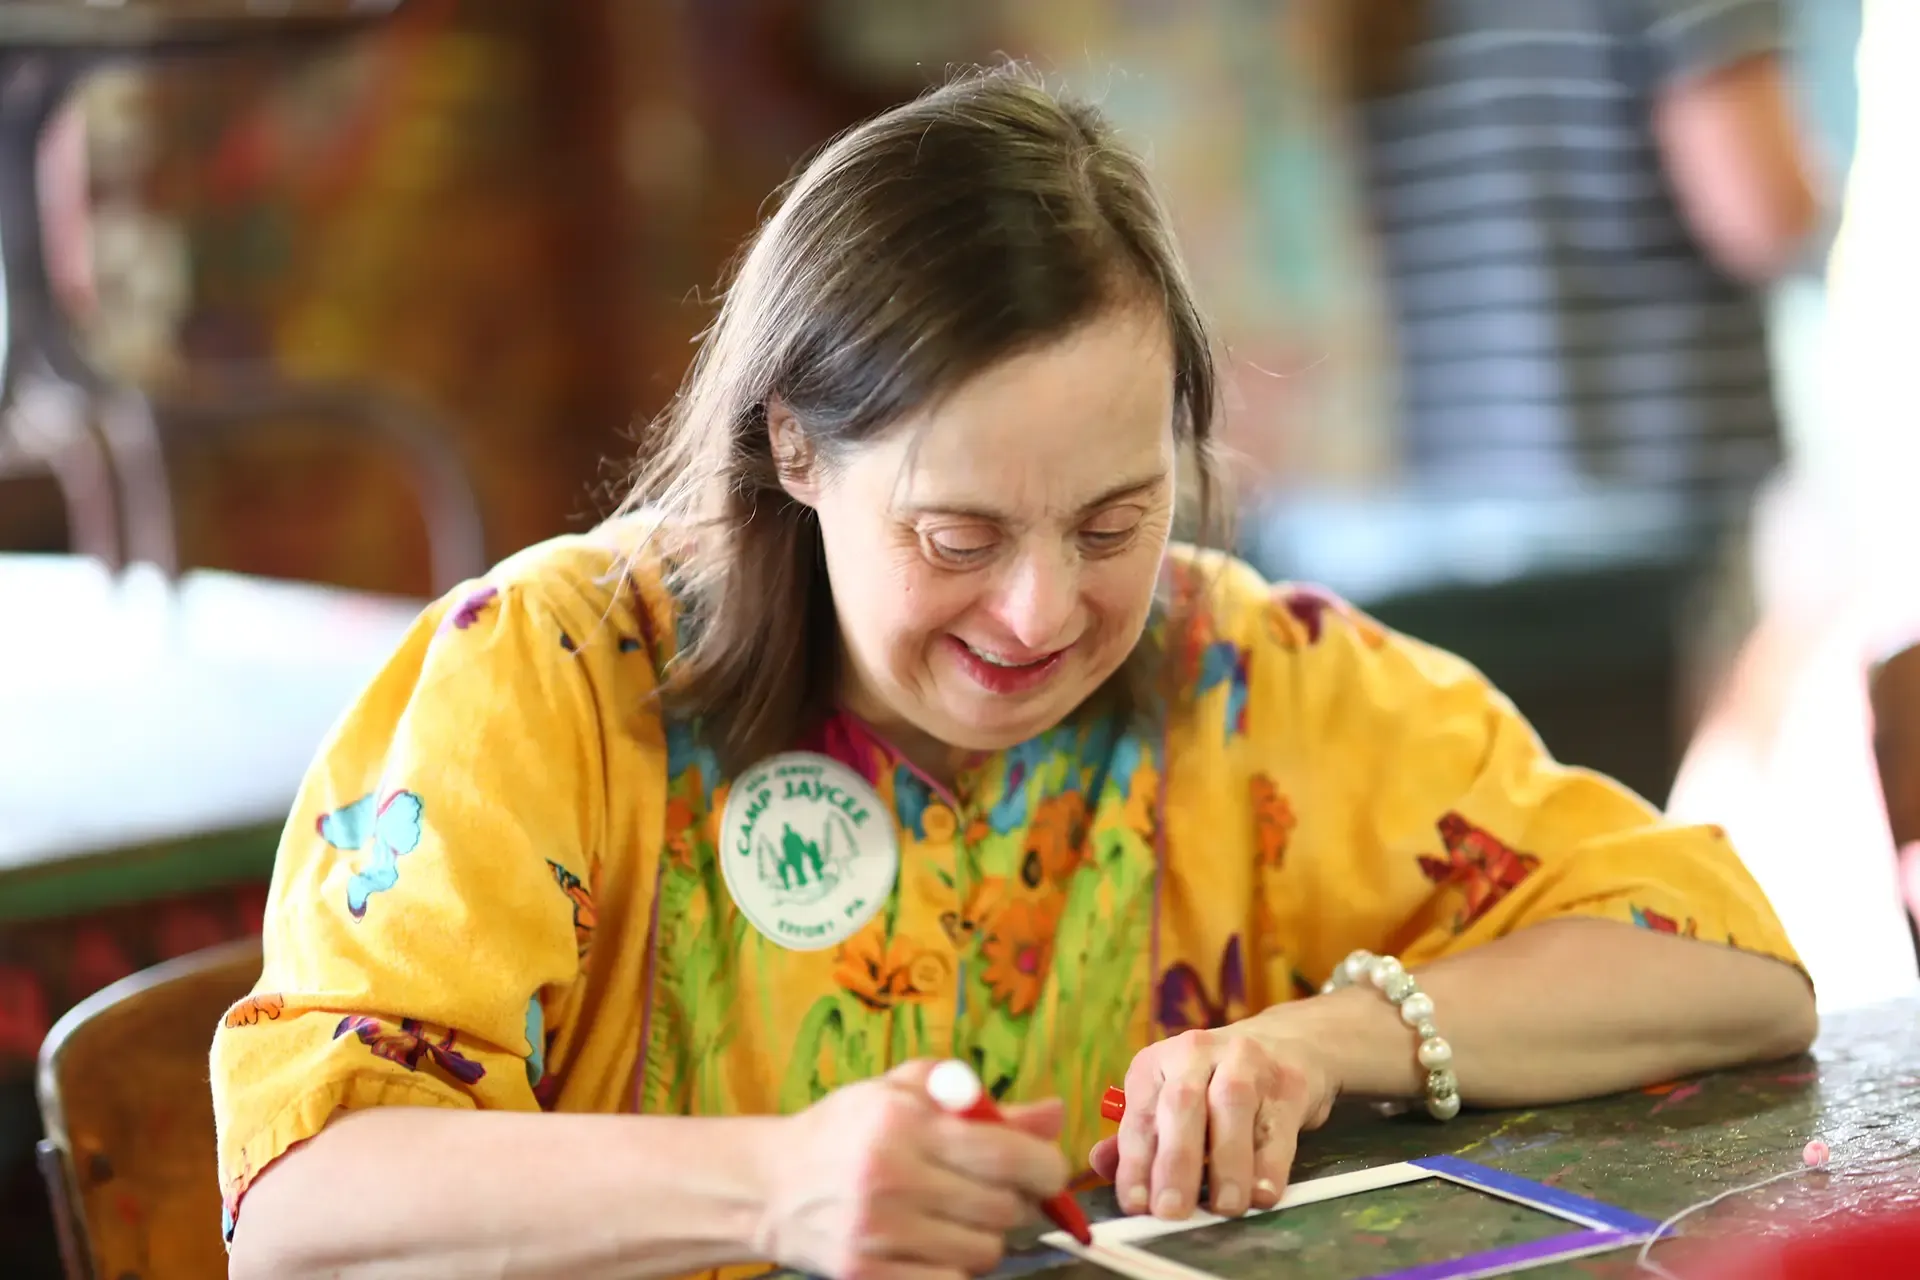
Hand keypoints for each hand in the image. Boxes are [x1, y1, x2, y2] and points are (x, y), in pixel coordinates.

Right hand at [753, 1059, 1070, 1279]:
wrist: (771, 1186)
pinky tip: (935, 1243)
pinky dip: (956, 1267)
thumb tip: (1053, 1115)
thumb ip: (979, 1100)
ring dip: (985, 1235)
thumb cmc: (847, 1130)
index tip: (1044, 1168)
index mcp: (903, 1123)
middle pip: (1004, 1208)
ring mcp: (878, 1235)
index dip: (1044, 1165)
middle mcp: (891, 1179)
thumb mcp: (904, 1093)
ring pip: (985, 1251)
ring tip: (955, 1214)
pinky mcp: (868, 1277)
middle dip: (1013, 1198)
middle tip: (993, 1187)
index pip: (1007, 1154)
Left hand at [1089, 1020, 1337, 1220]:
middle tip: (1171, 1211)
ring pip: (1231, 1107)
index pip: (1140, 1114)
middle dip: (1175, 1161)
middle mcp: (1196, 1053)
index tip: (1134, 1205)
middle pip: (1182, 1104)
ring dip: (1226, 1164)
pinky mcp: (1288, 1082)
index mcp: (1158, 1062)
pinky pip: (1276, 1124)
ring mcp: (1245, 1062)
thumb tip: (1100, 1165)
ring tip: (1224, 1208)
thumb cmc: (1214, 1085)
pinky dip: (1270, 1164)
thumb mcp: (1171, 1099)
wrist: (1287, 1043)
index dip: (1134, 1161)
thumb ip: (1139, 1136)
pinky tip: (1263, 1194)